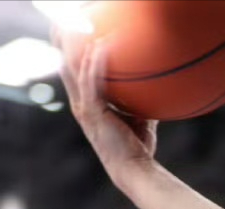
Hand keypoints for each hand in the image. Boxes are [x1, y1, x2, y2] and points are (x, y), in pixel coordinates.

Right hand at [54, 25, 157, 177]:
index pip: (73, 74)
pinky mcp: (92, 112)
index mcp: (87, 105)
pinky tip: (102, 46)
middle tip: (71, 23)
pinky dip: (95, 63)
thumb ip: (139, 99)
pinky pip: (91, 81)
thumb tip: (157, 84)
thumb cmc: (136, 145)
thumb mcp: (138, 116)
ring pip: (74, 70)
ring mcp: (84, 108)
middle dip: (67, 43)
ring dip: (80, 47)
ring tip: (85, 27)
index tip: (78, 35)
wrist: (134, 169)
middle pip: (66, 67)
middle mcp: (81, 105)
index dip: (72, 53)